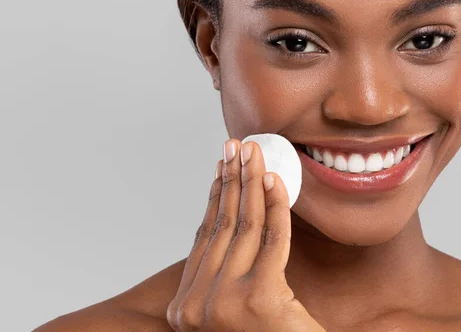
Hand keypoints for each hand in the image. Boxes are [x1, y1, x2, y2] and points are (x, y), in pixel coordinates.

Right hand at [167, 139, 325, 331]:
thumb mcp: (233, 315)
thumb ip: (226, 279)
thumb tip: (233, 227)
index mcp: (186, 310)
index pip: (203, 239)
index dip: (213, 199)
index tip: (220, 168)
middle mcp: (196, 307)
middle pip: (219, 227)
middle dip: (229, 181)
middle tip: (235, 146)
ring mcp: (224, 305)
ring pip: (242, 228)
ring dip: (248, 184)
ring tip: (253, 153)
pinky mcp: (260, 301)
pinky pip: (271, 240)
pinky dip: (275, 206)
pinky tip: (273, 180)